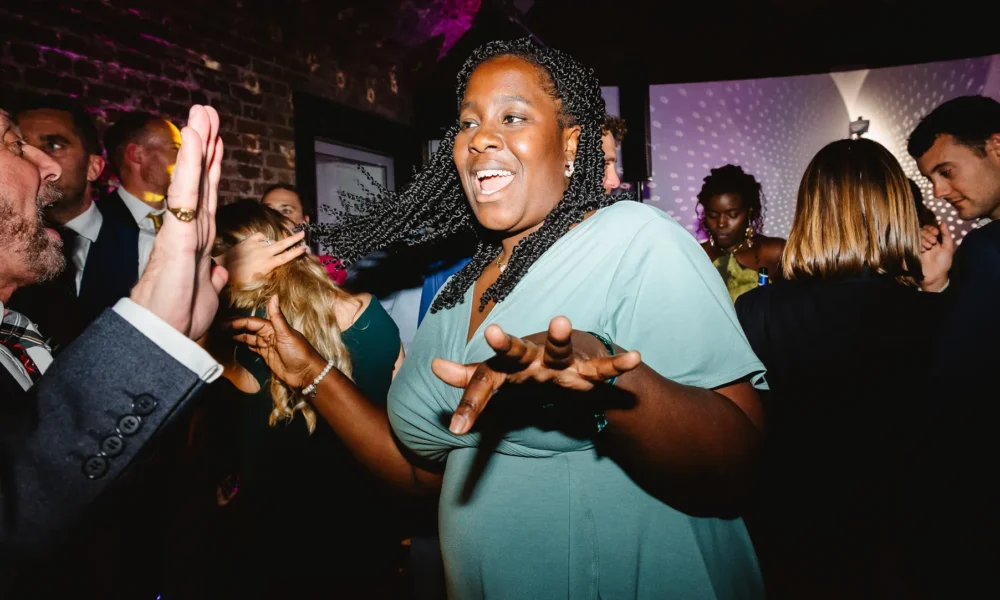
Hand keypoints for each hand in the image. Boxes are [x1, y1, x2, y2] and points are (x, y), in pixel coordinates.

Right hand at [130, 105, 227, 338]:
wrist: (163, 336)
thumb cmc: (179, 317)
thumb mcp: (206, 293)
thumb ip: (211, 277)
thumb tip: (217, 270)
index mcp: (198, 240)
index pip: (209, 196)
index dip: (213, 168)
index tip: (217, 141)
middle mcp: (191, 228)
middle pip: (202, 179)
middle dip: (206, 144)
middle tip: (207, 111)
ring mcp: (184, 228)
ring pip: (194, 178)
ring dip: (199, 144)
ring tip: (201, 112)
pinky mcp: (179, 233)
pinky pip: (189, 192)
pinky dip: (193, 163)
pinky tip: (195, 138)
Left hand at [214, 230, 306, 287]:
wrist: (225, 267)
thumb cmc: (241, 278)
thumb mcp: (257, 280)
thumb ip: (269, 272)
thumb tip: (276, 267)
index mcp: (268, 264)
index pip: (286, 257)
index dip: (296, 252)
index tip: (304, 247)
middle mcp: (264, 253)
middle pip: (283, 244)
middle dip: (294, 238)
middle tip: (303, 233)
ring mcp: (257, 245)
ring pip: (271, 241)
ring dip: (274, 244)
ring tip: (271, 249)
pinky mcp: (249, 240)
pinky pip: (260, 236)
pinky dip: (262, 239)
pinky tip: (260, 243)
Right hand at [225, 295, 326, 388]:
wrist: (306, 374)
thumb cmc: (299, 353)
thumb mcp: (287, 334)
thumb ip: (277, 317)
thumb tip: (274, 296)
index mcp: (273, 327)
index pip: (251, 322)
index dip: (236, 322)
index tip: (221, 323)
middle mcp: (269, 334)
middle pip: (247, 329)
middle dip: (233, 327)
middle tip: (216, 329)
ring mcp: (267, 345)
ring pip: (248, 338)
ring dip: (236, 336)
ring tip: (221, 335)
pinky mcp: (266, 356)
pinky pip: (252, 347)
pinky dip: (243, 345)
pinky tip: (234, 343)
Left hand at [432, 316, 641, 434]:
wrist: (567, 355)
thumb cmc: (525, 368)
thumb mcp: (497, 377)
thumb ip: (470, 379)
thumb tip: (435, 365)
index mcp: (506, 366)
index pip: (483, 384)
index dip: (470, 404)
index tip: (457, 428)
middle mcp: (531, 358)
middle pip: (516, 353)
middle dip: (506, 346)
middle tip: (493, 335)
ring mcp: (559, 361)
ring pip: (559, 349)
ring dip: (561, 337)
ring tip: (561, 321)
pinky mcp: (585, 368)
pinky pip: (601, 368)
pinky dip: (617, 364)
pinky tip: (634, 357)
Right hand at [919, 222, 953, 291]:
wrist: (935, 276)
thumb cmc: (944, 262)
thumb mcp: (948, 247)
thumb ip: (946, 235)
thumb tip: (943, 222)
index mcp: (934, 239)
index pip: (929, 228)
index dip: (932, 228)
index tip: (936, 233)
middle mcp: (925, 241)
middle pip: (922, 230)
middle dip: (928, 234)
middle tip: (933, 242)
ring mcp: (918, 246)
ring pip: (917, 235)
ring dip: (924, 239)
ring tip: (929, 247)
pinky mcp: (912, 251)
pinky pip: (912, 243)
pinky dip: (918, 244)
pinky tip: (923, 250)